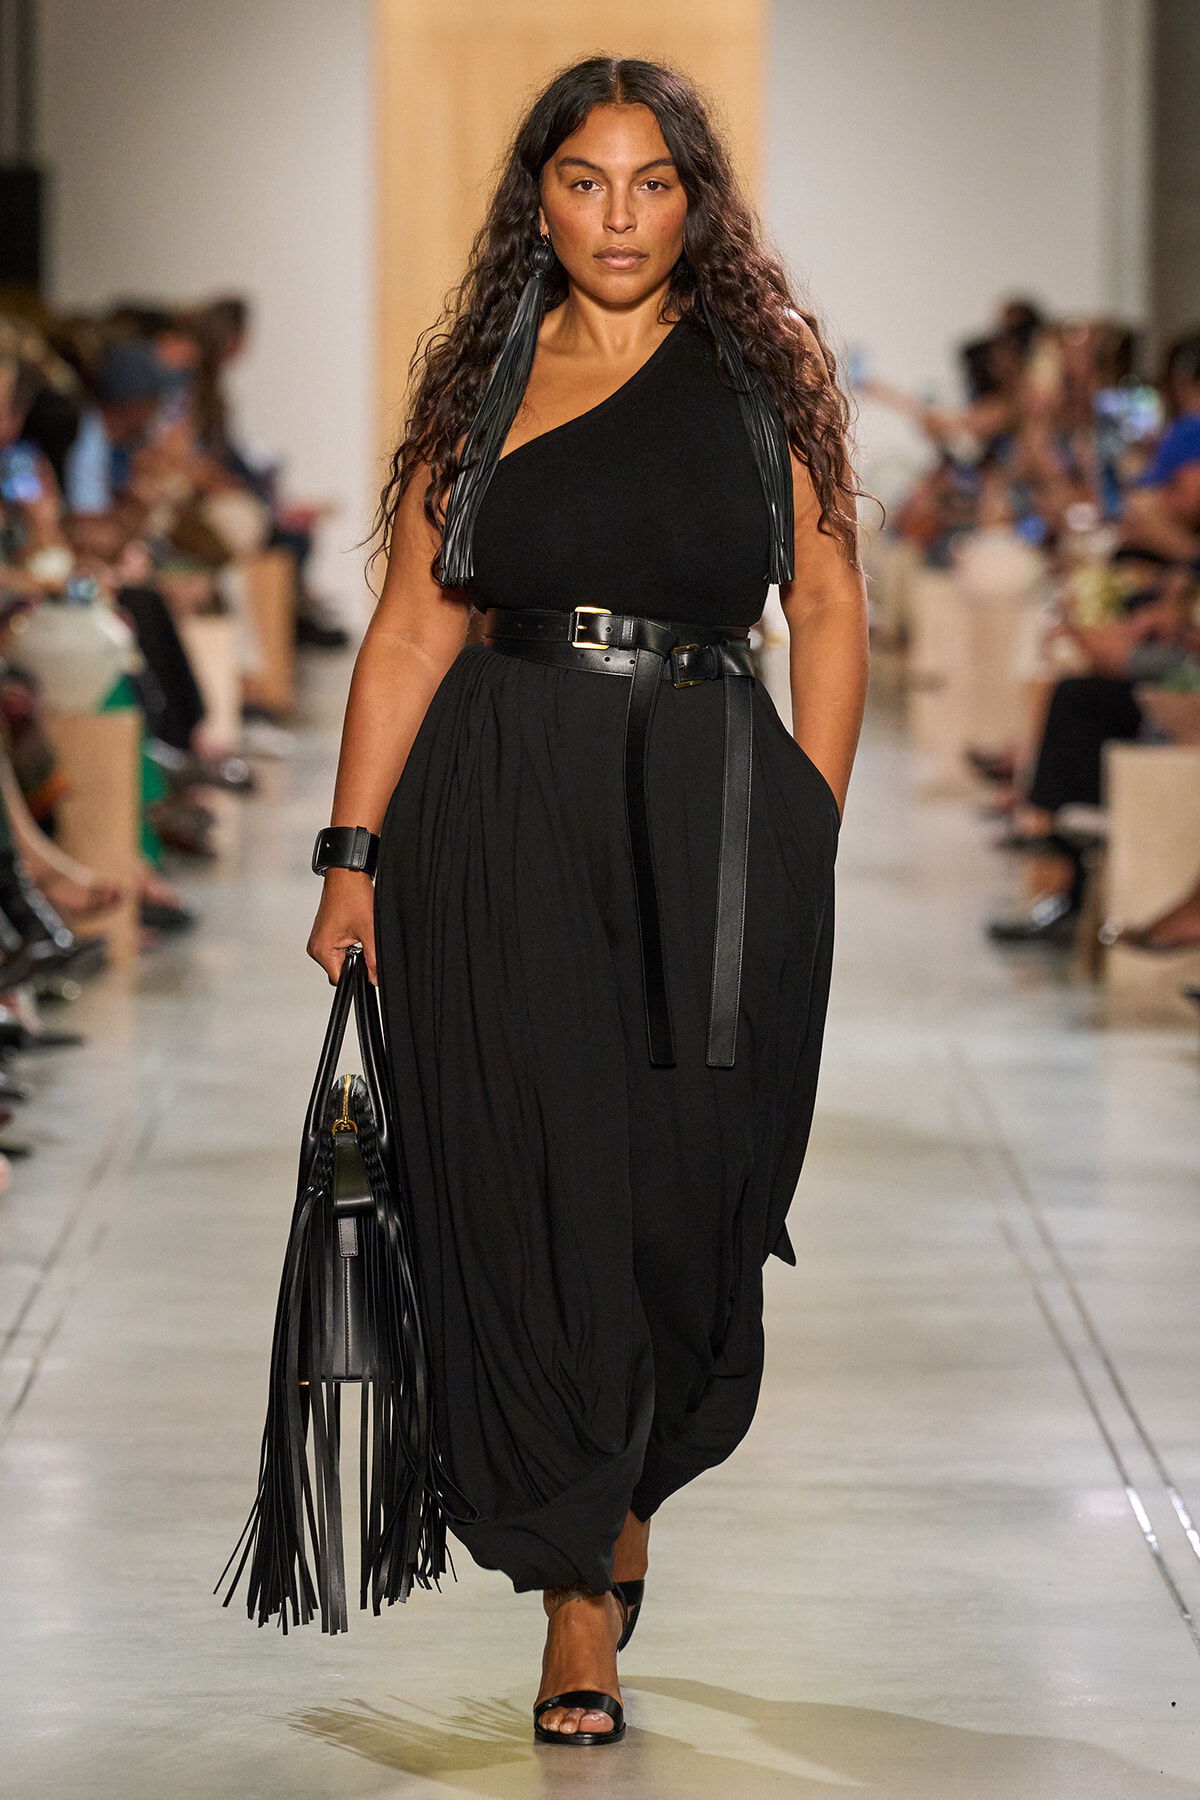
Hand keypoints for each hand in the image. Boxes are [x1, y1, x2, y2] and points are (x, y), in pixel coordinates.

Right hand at [306, 869, 376, 984]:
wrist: (346, 874)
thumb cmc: (353, 895)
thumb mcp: (369, 930)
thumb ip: (374, 960)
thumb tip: (376, 979)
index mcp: (322, 950)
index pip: (340, 979)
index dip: (357, 976)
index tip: (369, 967)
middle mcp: (316, 947)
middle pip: (340, 970)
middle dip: (356, 963)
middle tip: (365, 943)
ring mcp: (318, 940)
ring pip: (340, 960)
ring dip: (353, 952)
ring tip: (359, 932)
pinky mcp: (324, 933)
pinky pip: (338, 949)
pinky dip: (349, 945)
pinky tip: (355, 930)